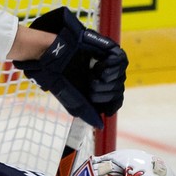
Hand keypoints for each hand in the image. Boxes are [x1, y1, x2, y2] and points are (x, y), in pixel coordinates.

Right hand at [13, 7, 127, 127]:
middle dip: (104, 93)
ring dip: (105, 80)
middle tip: (90, 86)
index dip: (111, 104)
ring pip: (120, 77)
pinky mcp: (110, 49)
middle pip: (118, 91)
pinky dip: (109, 67)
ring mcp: (109, 63)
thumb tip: (99, 125)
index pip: (116, 101)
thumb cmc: (60, 77)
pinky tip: (97, 66)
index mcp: (97, 90)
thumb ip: (87, 112)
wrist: (54, 56)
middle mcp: (105, 77)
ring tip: (91, 74)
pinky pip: (121, 61)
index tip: (101, 106)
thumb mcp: (73, 99)